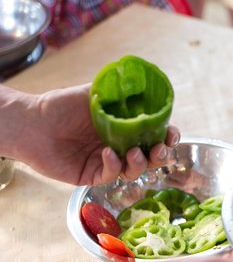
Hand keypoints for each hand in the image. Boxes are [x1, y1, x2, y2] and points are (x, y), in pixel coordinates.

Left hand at [8, 84, 179, 184]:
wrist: (32, 122)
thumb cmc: (61, 105)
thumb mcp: (96, 93)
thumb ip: (121, 93)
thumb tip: (145, 86)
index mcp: (125, 128)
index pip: (155, 135)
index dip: (167, 137)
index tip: (171, 134)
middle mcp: (120, 146)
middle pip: (151, 157)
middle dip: (161, 156)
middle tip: (159, 149)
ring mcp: (107, 162)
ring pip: (135, 170)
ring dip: (140, 163)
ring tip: (133, 152)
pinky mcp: (92, 175)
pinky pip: (111, 176)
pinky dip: (114, 166)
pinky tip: (107, 154)